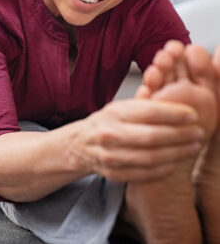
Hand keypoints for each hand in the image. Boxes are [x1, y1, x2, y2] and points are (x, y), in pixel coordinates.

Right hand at [69, 99, 204, 181]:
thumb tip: (179, 105)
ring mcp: (110, 156)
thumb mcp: (120, 108)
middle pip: (152, 136)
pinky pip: (144, 174)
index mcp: (113, 113)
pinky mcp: (113, 174)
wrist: (80, 144)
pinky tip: (176, 161)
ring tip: (193, 147)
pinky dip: (164, 168)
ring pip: (150, 157)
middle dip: (180, 135)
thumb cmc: (106, 123)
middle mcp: (109, 134)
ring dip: (177, 153)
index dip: (174, 114)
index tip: (193, 115)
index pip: (148, 112)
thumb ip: (145, 107)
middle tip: (198, 132)